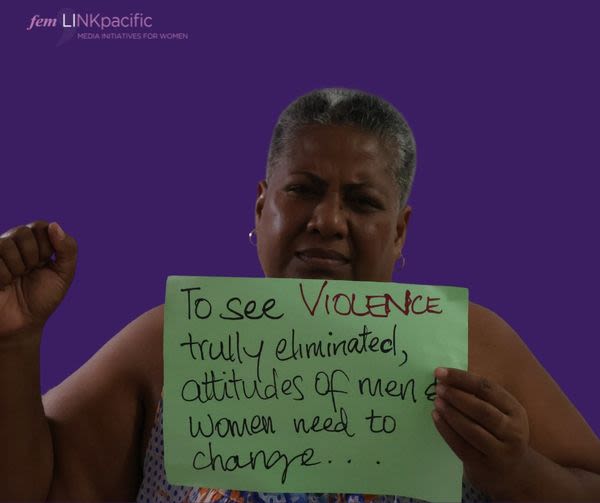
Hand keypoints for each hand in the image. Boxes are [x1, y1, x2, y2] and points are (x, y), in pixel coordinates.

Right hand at [0, 221, 77, 338]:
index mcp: (34, 242)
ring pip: (6, 245)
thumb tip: (54, 224)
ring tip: (16, 279)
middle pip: (23, 232)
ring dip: (17, 268)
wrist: (22, 324)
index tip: (46, 264)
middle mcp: (12, 243)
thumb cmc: (43, 298)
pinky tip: (3, 285)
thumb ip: (67, 249)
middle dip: (33, 257)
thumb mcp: (64, 274)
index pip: (41, 226)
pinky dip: (4, 276)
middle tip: (29, 273)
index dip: (48, 247)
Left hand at [432, 367, 530, 497]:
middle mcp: (513, 431)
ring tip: (436, 401)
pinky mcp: (484, 465)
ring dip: (450, 413)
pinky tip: (435, 417)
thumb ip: (480, 396)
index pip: (487, 389)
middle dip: (457, 396)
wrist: (510, 471)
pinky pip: (461, 445)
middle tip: (438, 388)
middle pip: (481, 410)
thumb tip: (448, 377)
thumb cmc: (498, 432)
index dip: (462, 379)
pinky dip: (446, 430)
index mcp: (515, 410)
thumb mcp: (500, 412)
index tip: (441, 372)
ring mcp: (500, 451)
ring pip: (471, 429)